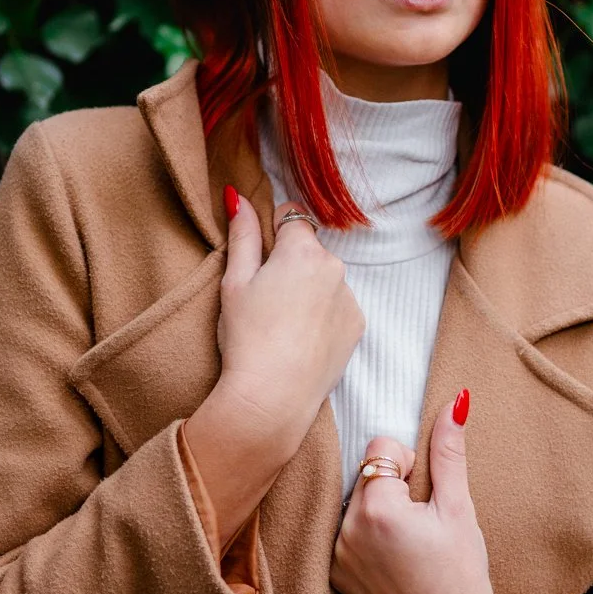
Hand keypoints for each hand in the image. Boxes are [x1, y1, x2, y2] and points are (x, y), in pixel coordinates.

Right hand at [183, 189, 364, 549]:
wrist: (273, 397)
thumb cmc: (247, 339)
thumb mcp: (234, 282)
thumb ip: (242, 234)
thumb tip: (239, 196)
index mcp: (301, 250)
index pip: (291, 216)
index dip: (272, 232)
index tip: (260, 258)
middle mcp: (334, 267)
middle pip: (309, 250)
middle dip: (290, 264)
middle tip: (265, 299)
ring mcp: (350, 297)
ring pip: (324, 279)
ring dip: (308, 290)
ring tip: (282, 325)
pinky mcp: (358, 325)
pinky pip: (338, 306)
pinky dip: (322, 315)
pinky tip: (300, 339)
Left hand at [330, 394, 544, 593]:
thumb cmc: (462, 573)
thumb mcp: (459, 508)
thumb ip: (449, 451)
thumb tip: (454, 399)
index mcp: (376, 508)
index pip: (381, 447)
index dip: (410, 463)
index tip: (426, 496)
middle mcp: (346, 531)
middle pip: (367, 474)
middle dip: (393, 487)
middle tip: (422, 525)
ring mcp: (336, 557)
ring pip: (356, 504)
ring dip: (379, 511)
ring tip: (410, 546)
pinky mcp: (335, 577)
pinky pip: (346, 535)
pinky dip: (367, 538)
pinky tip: (395, 562)